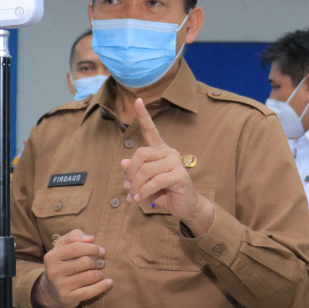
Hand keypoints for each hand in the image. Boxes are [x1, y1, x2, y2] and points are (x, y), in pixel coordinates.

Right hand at [33, 229, 112, 307]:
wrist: (50, 291)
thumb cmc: (62, 264)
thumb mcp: (63, 247)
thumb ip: (74, 236)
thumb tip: (91, 238)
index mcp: (52, 256)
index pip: (76, 248)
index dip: (92, 248)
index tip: (101, 250)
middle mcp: (54, 271)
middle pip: (85, 262)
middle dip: (95, 262)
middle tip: (97, 264)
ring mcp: (60, 286)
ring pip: (90, 276)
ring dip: (99, 274)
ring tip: (98, 273)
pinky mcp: (68, 298)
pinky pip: (90, 292)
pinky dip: (102, 286)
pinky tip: (109, 282)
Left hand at [121, 99, 214, 234]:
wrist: (185, 207)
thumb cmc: (164, 192)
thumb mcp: (145, 182)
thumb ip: (134, 172)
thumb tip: (123, 163)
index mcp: (160, 150)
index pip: (150, 130)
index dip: (143, 115)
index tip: (137, 100)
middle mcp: (169, 152)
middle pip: (141, 154)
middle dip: (131, 172)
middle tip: (129, 187)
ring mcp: (175, 162)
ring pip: (146, 169)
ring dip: (136, 186)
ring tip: (135, 196)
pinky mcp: (180, 175)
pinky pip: (155, 181)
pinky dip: (144, 191)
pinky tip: (141, 199)